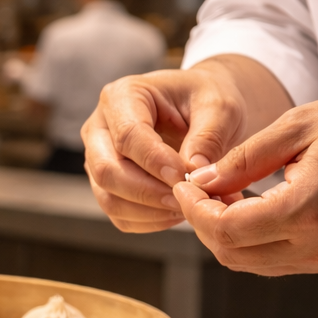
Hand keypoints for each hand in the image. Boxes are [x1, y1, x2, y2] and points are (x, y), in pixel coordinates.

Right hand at [81, 56, 292, 232]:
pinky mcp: (107, 186)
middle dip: (148, 192)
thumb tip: (192, 173)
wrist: (203, 111)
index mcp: (121, 96)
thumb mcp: (219, 107)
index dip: (154, 161)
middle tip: (186, 199)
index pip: (127, 136)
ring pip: (109, 198)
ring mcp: (98, 160)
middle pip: (107, 171)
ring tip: (186, 207)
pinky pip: (119, 215)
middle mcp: (99, 128)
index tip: (185, 177)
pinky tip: (177, 212)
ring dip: (149, 211)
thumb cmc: (207, 101)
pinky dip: (149, 221)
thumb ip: (208, 137)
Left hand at [172, 90, 317, 274]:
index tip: (183, 184)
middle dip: (203, 225)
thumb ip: (245, 158)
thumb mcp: (302, 125)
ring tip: (221, 195)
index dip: (192, 211)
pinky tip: (251, 207)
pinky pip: (278, 261)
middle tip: (196, 190)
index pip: (226, 230)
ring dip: (226, 235)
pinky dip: (254, 239)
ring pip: (252, 264)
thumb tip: (199, 181)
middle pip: (232, 255)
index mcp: (309, 209)